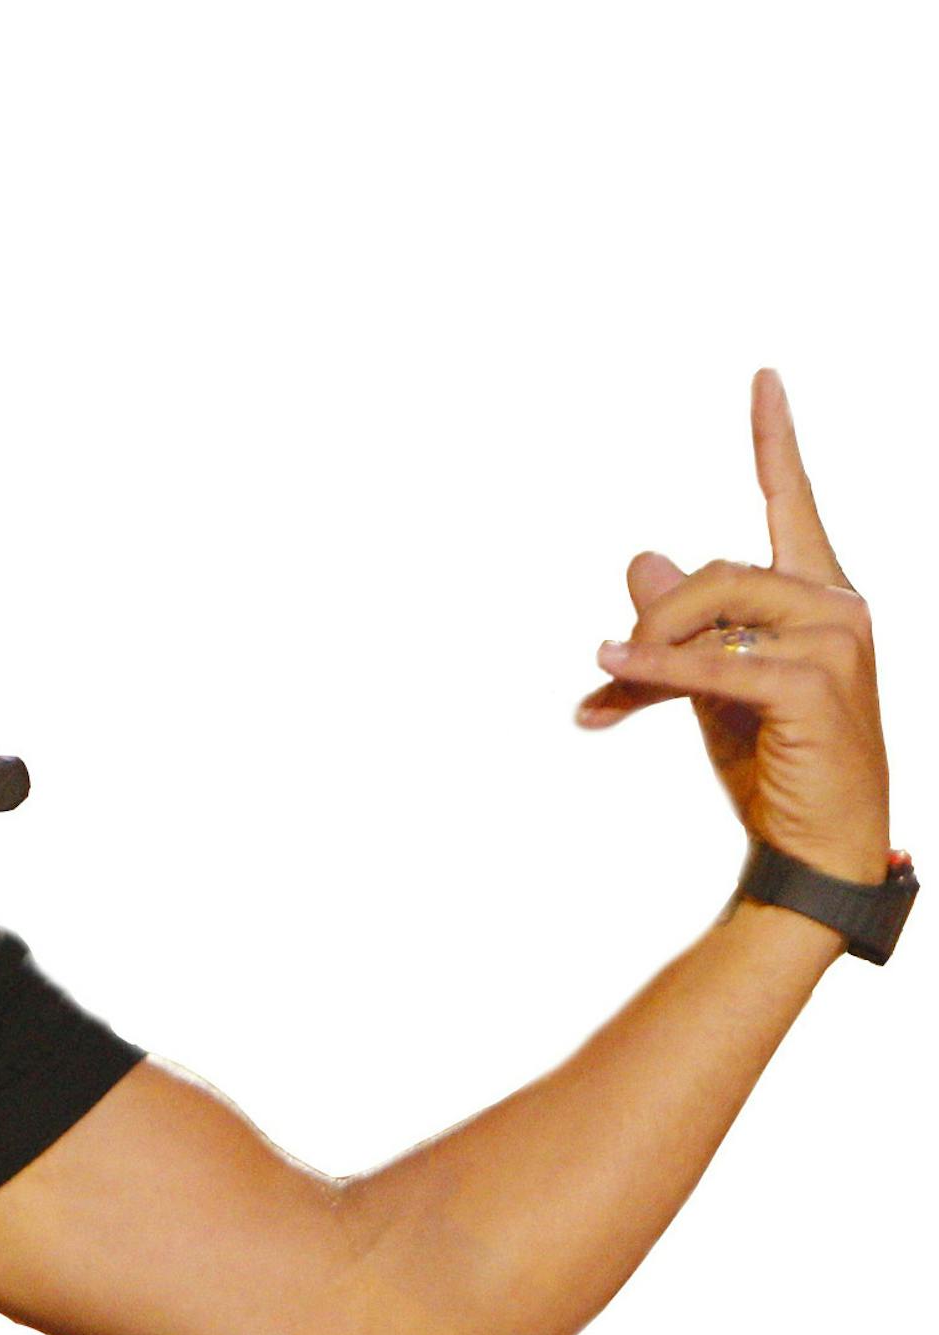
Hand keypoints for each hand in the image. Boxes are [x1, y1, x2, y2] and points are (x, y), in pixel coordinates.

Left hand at [573, 369, 890, 885]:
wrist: (815, 843)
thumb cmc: (773, 763)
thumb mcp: (713, 685)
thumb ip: (682, 624)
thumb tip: (640, 557)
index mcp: (820, 596)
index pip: (793, 503)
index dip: (775, 441)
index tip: (762, 379)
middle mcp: (838, 604)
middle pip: (717, 572)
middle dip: (653, 620)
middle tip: (610, 669)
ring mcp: (835, 639)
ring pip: (711, 608)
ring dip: (649, 651)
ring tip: (610, 695)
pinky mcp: (813, 682)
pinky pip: (711, 664)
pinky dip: (654, 670)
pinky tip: (608, 673)